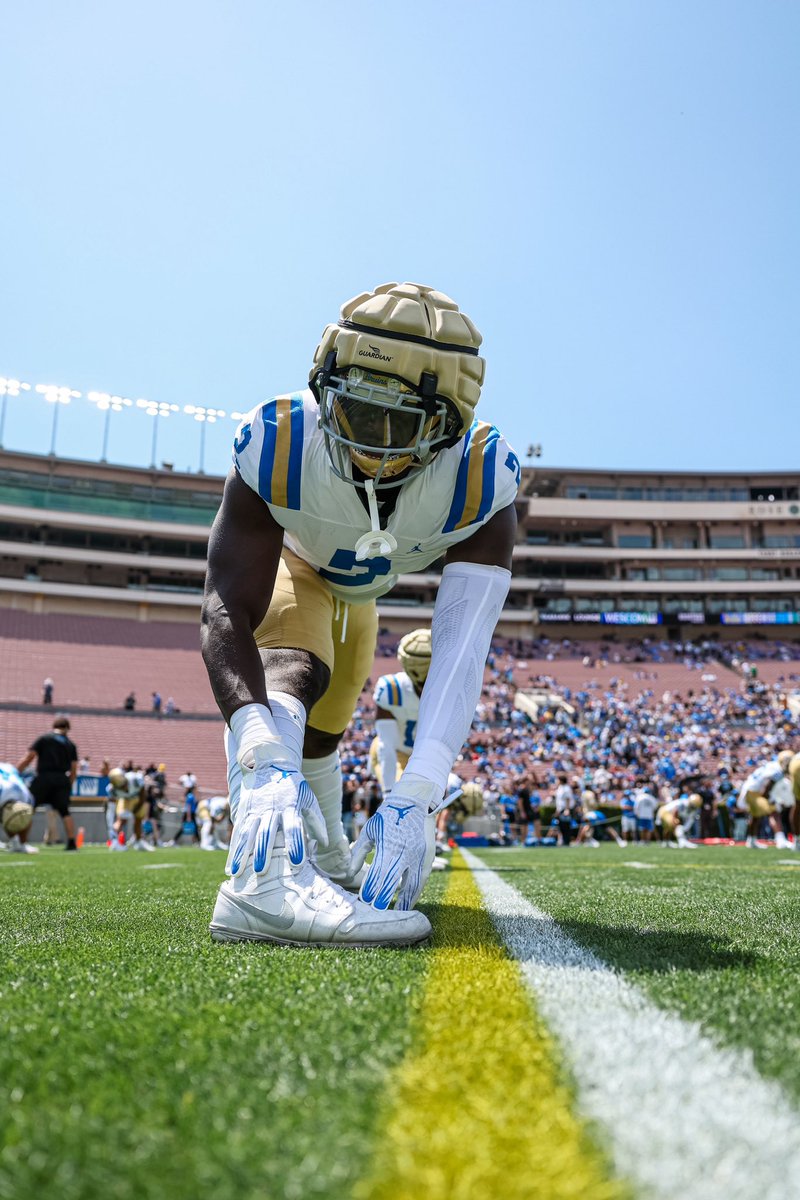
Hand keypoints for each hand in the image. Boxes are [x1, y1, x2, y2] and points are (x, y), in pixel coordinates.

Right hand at [227, 753, 326, 876]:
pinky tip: (230, 867)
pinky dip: (233, 851)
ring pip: (247, 834)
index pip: (293, 826)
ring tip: (236, 874)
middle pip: (266, 832)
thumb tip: (325, 843)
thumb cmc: (293, 786)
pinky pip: (237, 833)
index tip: (297, 863)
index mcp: (290, 805)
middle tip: (261, 872)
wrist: (270, 764)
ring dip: (241, 854)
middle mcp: (271, 808)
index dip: (295, 843)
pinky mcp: (244, 812)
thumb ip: (316, 821)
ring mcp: (255, 810)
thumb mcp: (308, 798)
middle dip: (263, 852)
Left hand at [351, 774, 440, 910]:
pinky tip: (409, 901)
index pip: (378, 875)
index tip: (364, 902)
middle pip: (393, 883)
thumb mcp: (370, 830)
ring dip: (404, 901)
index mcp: (388, 846)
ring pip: (412, 885)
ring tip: (396, 914)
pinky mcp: (429, 855)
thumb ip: (358, 852)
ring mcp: (419, 855)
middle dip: (384, 899)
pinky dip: (415, 892)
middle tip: (376, 912)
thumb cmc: (388, 815)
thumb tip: (348, 874)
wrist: (415, 800)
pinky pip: (422, 879)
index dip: (371, 890)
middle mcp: (405, 852)